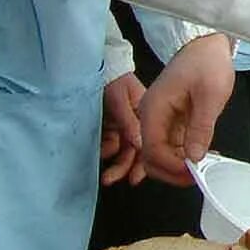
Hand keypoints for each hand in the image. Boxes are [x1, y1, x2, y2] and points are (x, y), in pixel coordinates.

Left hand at [99, 72, 145, 187]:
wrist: (100, 71)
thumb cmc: (113, 78)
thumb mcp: (119, 97)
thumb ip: (128, 121)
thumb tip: (139, 144)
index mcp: (149, 114)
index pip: (149, 141)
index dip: (145, 160)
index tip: (137, 176)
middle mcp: (139, 123)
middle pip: (137, 151)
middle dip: (127, 167)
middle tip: (114, 179)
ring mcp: (126, 126)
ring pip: (125, 151)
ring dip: (116, 165)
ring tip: (106, 176)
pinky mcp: (114, 128)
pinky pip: (113, 145)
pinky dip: (108, 152)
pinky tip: (102, 154)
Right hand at [137, 33, 236, 185]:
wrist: (206, 43)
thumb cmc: (207, 63)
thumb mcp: (210, 95)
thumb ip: (200, 128)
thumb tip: (194, 158)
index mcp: (153, 110)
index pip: (152, 150)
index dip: (171, 167)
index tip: (194, 173)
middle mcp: (151, 116)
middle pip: (151, 156)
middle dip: (171, 171)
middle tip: (196, 177)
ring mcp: (160, 117)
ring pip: (161, 152)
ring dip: (178, 164)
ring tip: (203, 169)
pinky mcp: (171, 118)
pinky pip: (172, 142)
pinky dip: (184, 153)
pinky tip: (203, 155)